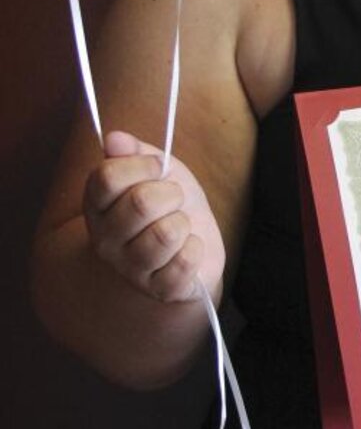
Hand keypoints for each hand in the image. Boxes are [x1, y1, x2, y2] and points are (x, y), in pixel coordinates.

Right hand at [82, 131, 225, 303]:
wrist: (194, 243)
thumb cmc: (170, 202)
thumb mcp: (156, 169)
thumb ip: (134, 152)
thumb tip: (113, 139)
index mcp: (97, 205)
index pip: (107, 177)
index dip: (143, 164)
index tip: (158, 168)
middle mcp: (105, 240)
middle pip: (140, 202)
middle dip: (171, 193)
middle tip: (173, 200)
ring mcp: (130, 269)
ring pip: (165, 233)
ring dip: (183, 222)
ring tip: (179, 225)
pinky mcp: (159, 290)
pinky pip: (184, 262)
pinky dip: (195, 249)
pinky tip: (188, 248)